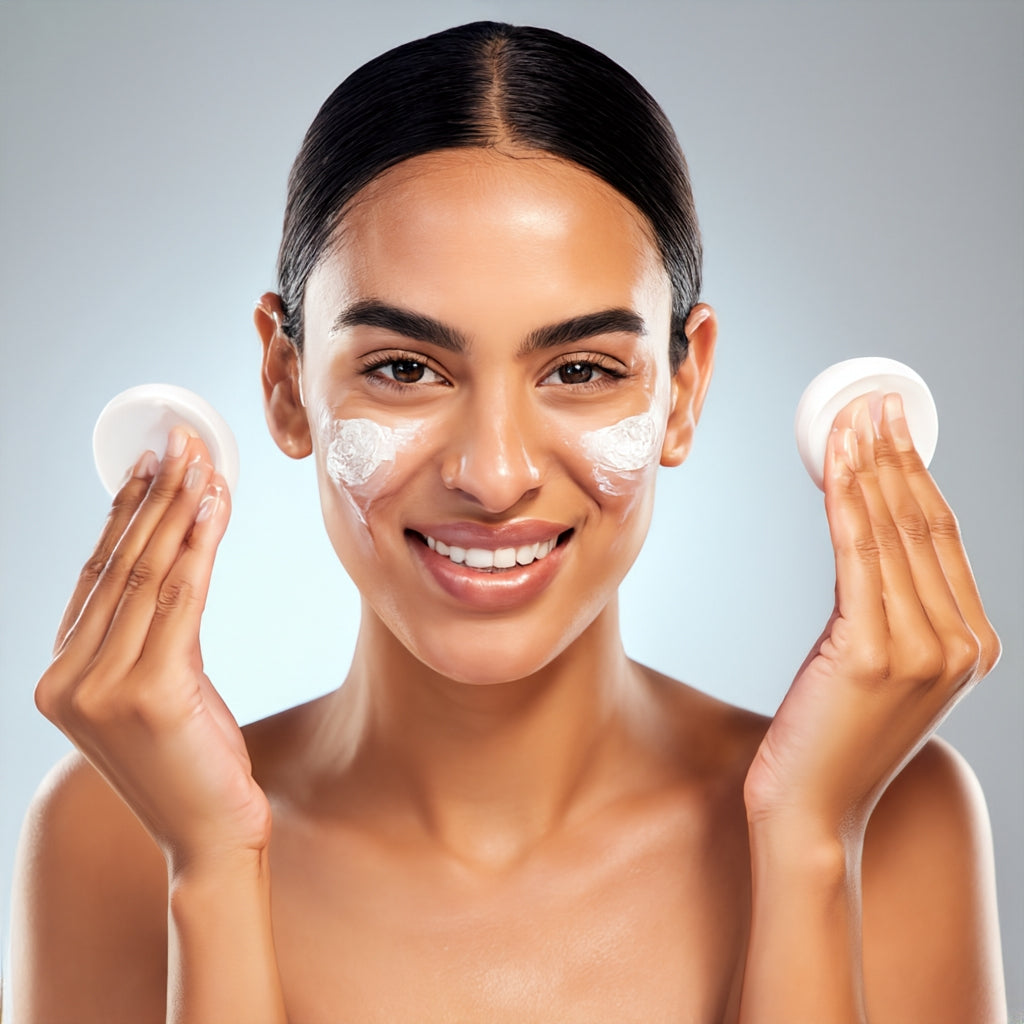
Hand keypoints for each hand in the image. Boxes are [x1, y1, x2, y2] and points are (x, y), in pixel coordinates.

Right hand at [35, 428, 270, 872]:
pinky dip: (200, 548)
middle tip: (181, 440)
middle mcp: (67, 678)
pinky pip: (180, 600)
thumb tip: (173, 554)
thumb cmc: (192, 758)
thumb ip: (152, 631)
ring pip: (147, 575)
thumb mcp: (162, 685)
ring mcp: (99, 689)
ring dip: (179, 509)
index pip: (95, 574)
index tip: (150, 462)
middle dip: (154, 496)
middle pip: (118, 565)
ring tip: (202, 460)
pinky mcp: (147, 695)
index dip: (124, 513)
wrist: (209, 835)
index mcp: (62, 674)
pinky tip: (215, 506)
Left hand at [745, 392, 1000, 835]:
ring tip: (852, 417)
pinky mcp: (873, 654)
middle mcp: (960, 644)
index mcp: (971, 644)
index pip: (944, 537)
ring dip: (869, 465)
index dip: (918, 473)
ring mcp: (923, 650)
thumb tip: (867, 536)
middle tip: (873, 402)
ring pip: (892, 532)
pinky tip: (834, 461)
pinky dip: (846, 500)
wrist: (813, 810)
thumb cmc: (834, 735)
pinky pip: (858, 556)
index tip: (893, 426)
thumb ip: (891, 609)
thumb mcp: (879, 665)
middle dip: (895, 455)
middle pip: (923, 524)